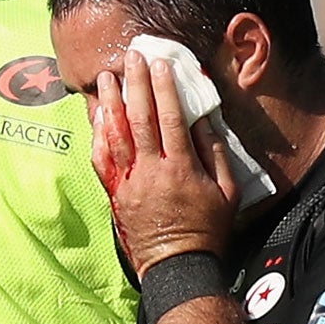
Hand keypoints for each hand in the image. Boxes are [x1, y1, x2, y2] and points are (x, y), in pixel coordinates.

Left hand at [98, 50, 239, 278]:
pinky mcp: (116, 193)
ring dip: (111, 103)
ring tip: (108, 77)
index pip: (171, 119)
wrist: (177, 266)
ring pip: (116, 135)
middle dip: (136, 84)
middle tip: (132, 57)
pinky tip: (97, 115)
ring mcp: (129, 182)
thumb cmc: (207, 230)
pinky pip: (102, 160)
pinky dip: (98, 136)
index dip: (165, 89)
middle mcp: (151, 171)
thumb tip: (204, 121)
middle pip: (140, 119)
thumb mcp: (228, 193)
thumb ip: (216, 155)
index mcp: (181, 169)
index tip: (161, 64)